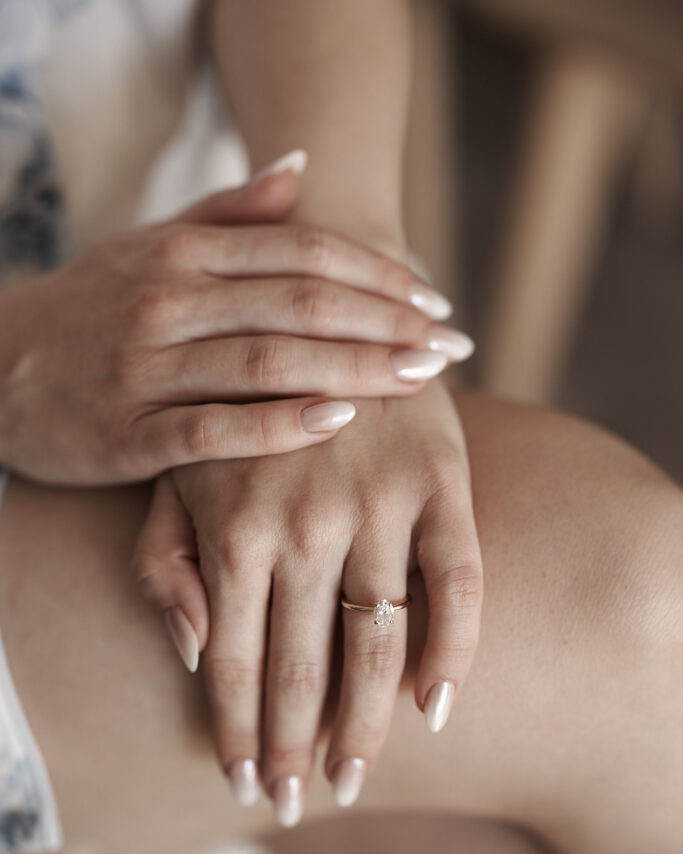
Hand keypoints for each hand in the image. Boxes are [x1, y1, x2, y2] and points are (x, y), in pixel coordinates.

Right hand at [0, 161, 467, 484]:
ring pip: (265, 362)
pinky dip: (276, 426)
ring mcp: (144, 366)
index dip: (376, 274)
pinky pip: (212, 430)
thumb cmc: (92, 309)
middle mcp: (166, 300)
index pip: (300, 253)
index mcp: (182, 252)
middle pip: (298, 304)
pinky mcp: (125, 433)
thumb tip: (302, 168)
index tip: (435, 300)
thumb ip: (227, 212)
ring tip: (420, 378)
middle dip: (386, 323)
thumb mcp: (148, 245)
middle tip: (452, 345)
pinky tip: (336, 424)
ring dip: (353, 369)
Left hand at [134, 382, 482, 823]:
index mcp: (234, 521)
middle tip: (293, 804)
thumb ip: (169, 559)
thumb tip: (197, 653)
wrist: (323, 299)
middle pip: (302, 665)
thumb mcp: (176, 469)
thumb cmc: (238, 399)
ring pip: (375, 641)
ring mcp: (379, 500)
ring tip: (354, 780)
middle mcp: (306, 521)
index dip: (238, 732)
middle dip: (293, 747)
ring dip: (366, 724)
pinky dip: (453, 650)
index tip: (244, 787)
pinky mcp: (442, 479)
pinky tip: (438, 707)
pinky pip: (458, 582)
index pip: (234, 659)